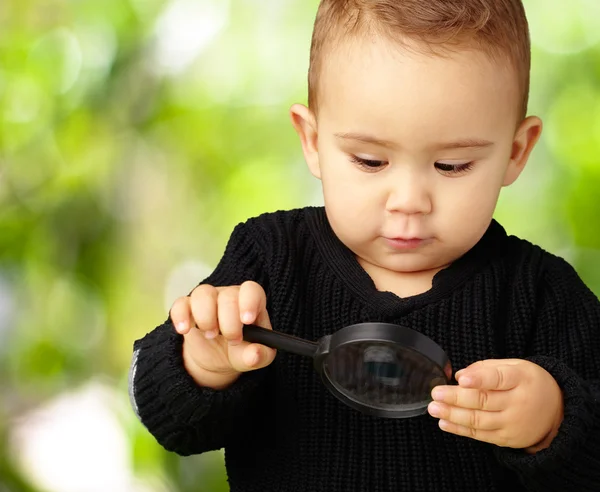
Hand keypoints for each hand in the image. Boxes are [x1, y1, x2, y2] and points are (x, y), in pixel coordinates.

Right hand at [169, 281, 275, 388]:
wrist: (217, 358)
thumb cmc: (242, 350)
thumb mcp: (256, 357)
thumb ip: (260, 356)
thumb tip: (255, 354)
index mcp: (251, 302)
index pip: (251, 290)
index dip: (249, 302)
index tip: (247, 321)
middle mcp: (229, 296)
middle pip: (228, 296)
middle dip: (229, 322)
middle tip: (231, 339)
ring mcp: (207, 300)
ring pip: (203, 293)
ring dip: (206, 317)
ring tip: (210, 335)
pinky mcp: (187, 308)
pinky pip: (180, 304)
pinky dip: (181, 316)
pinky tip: (184, 330)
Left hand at [428, 359, 563, 451]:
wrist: (556, 411)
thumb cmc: (528, 383)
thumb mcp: (514, 366)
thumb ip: (487, 368)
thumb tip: (460, 375)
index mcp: (521, 379)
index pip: (499, 378)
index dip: (479, 378)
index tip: (461, 378)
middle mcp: (518, 403)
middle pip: (484, 400)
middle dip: (456, 397)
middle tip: (436, 393)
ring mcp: (513, 423)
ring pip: (479, 420)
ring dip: (453, 415)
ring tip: (434, 408)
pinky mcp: (506, 438)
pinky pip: (480, 435)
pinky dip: (460, 429)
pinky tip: (444, 423)